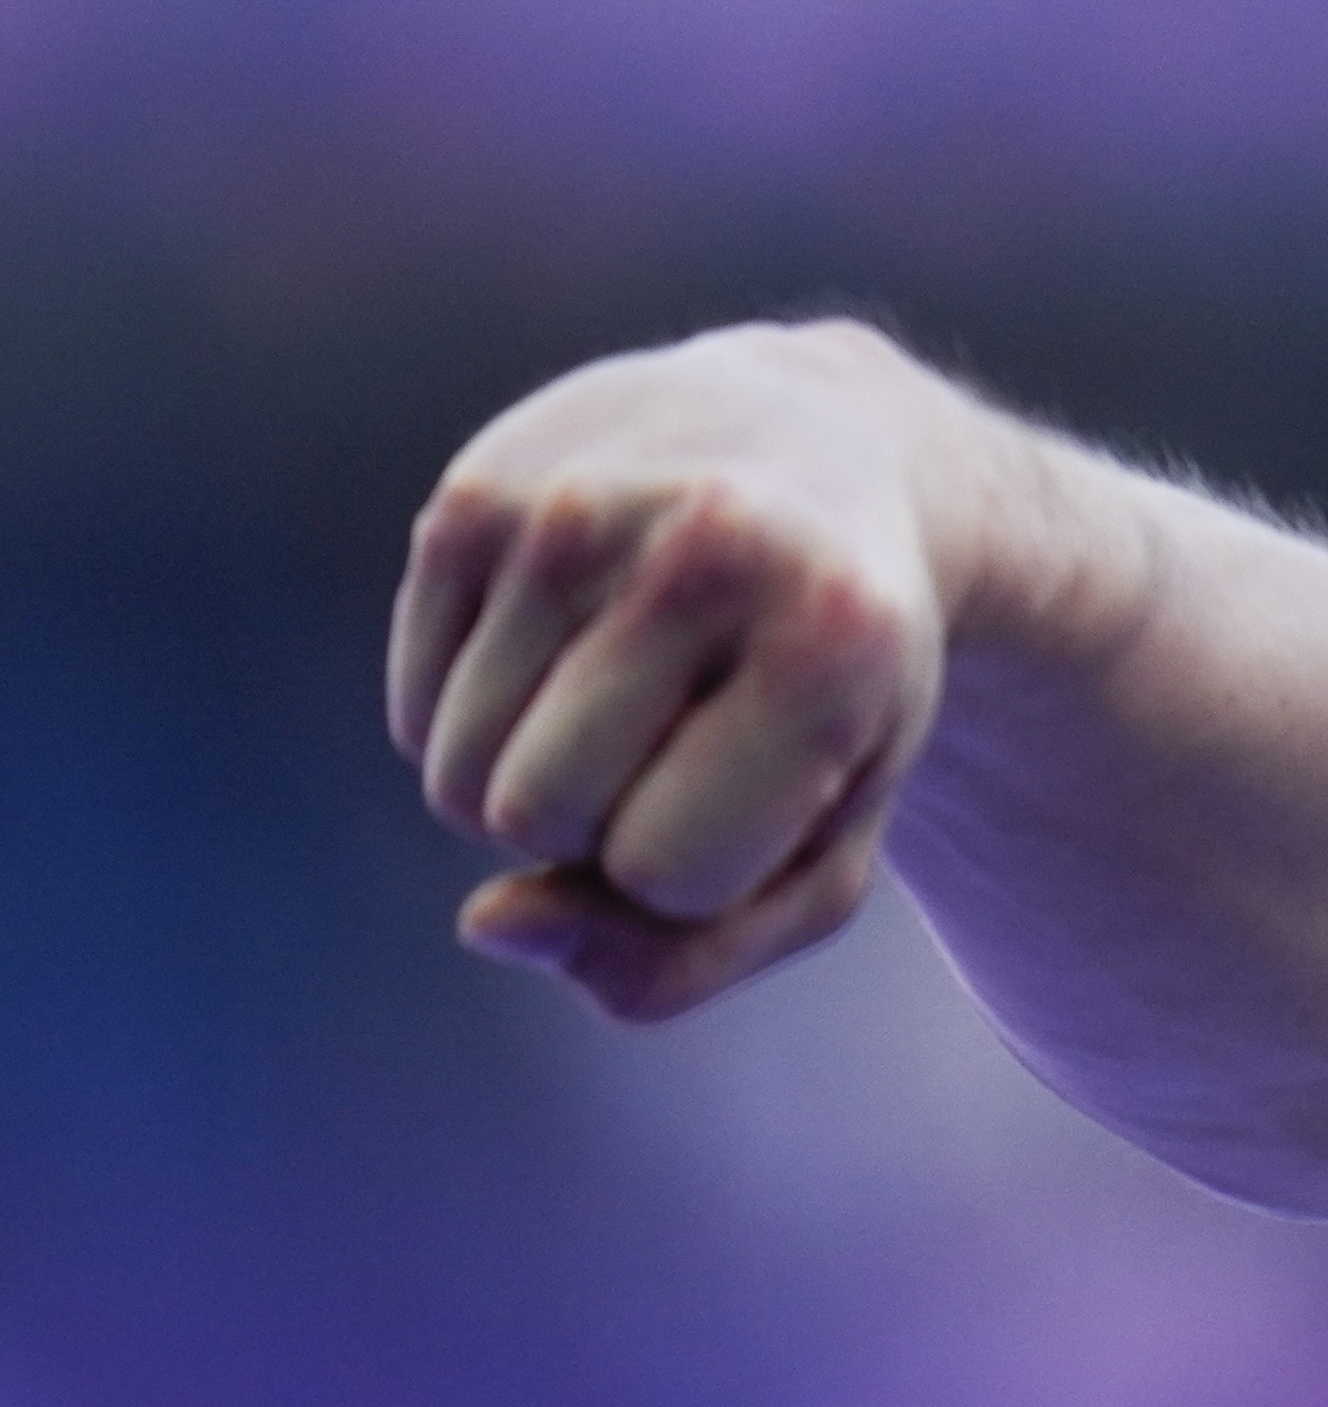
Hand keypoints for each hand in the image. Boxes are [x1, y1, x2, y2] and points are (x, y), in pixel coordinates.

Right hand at [388, 319, 966, 1022]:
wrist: (818, 452)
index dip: (701, 871)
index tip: (760, 786)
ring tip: (637, 691)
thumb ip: (688, 954)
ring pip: (457, 781)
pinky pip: (415, 721)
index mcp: (829, 644)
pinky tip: (572, 651)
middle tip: (690, 739)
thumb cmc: (834, 686)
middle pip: (536, 819)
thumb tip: (493, 927)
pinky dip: (482, 730)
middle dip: (601, 830)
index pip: (667, 870)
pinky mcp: (469, 501)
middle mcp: (702, 554)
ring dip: (530, 785)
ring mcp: (570, 511)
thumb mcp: (827, 842)